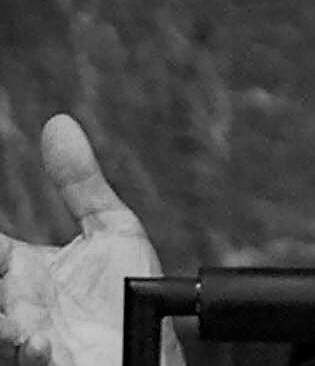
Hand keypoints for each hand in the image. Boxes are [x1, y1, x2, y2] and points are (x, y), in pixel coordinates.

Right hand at [0, 116, 183, 365]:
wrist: (148, 349)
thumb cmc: (127, 297)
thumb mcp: (110, 229)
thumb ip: (80, 182)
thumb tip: (58, 124)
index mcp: (20, 271)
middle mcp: (14, 304)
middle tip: (3, 261)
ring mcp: (25, 336)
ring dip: (3, 319)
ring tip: (21, 319)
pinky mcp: (44, 361)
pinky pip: (24, 357)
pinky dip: (29, 350)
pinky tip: (42, 342)